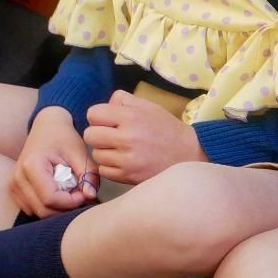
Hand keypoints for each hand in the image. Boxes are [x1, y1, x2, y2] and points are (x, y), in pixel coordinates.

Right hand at [9, 106, 97, 217]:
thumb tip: (90, 196)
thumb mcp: (79, 152)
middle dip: (66, 207)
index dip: (71, 202)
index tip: (85, 193)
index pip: (50, 198)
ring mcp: (13, 186)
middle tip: (81, 195)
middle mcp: (18, 178)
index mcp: (32, 166)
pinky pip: (32, 209)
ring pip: (37, 212)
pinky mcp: (14, 191)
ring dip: (57, 209)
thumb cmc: (63, 138)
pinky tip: (60, 194)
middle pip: (43, 210)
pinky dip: (48, 207)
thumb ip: (87, 174)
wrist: (46, 127)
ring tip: (71, 193)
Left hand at [84, 90, 201, 184]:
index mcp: (131, 116)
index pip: (93, 114)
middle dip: (98, 134)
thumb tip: (105, 106)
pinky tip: (123, 162)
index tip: (107, 121)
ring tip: (120, 150)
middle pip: (90, 135)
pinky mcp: (127, 176)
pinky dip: (110, 166)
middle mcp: (126, 137)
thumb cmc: (166, 128)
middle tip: (110, 136)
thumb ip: (124, 100)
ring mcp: (126, 159)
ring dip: (104, 151)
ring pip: (96, 154)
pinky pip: (103, 170)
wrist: (187, 154)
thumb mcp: (148, 106)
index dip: (98, 116)